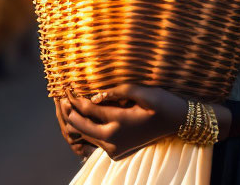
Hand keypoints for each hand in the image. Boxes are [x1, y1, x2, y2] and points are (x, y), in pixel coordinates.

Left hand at [62, 84, 187, 160]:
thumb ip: (118, 91)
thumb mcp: (143, 92)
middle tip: (63, 96)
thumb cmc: (161, 103)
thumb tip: (95, 97)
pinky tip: (86, 115)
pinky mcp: (115, 152)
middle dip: (70, 111)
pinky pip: (95, 140)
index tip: (66, 86)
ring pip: (85, 135)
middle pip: (80, 126)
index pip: (87, 109)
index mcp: (119, 123)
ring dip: (77, 120)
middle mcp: (113, 140)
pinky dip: (87, 128)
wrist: (176, 123)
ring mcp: (114, 149)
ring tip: (71, 104)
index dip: (74, 97)